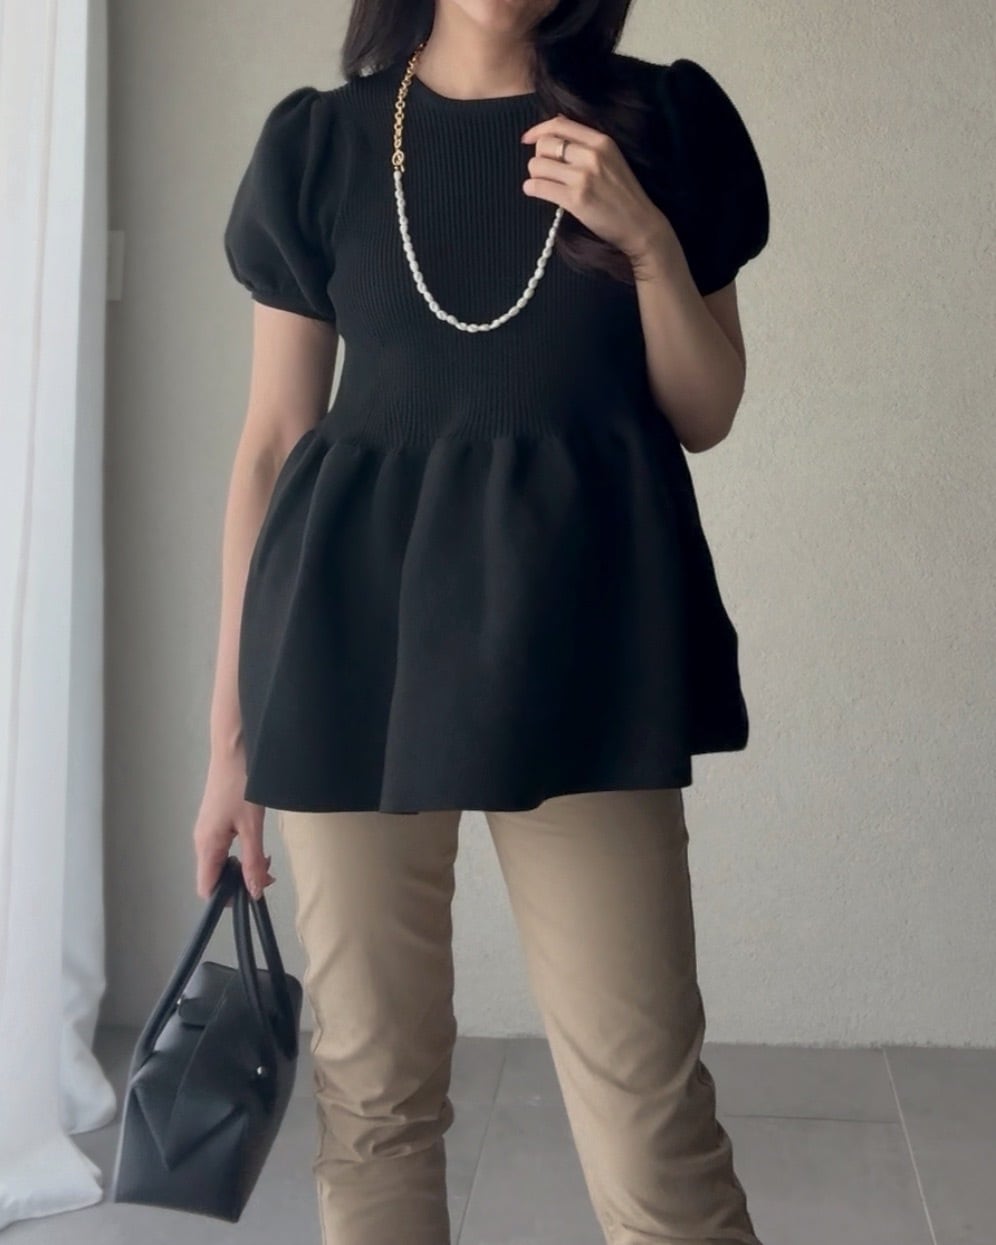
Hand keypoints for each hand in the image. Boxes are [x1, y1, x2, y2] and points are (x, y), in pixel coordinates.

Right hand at [192, 748, 274, 902]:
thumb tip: (254, 891)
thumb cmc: (241, 785)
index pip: (206, 888)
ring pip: (220, 861)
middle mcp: (201, 841)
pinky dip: (239, 852)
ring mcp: (207, 830)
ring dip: (241, 866)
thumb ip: (253, 861)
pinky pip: (223, 847)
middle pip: (214, 876)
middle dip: (239, 882)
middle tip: (266, 875)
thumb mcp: (252, 826)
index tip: (250, 896)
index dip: (226, 899)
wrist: (233, 750)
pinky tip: (256, 844)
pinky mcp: (214, 820)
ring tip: (265, 859)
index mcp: (206, 846)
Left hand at [520, 114, 676, 267]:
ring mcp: (583, 177)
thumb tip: (555, 130)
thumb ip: (586, 144)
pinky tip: (534, 191)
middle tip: (545, 171)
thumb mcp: (611, 158)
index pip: (559, 125)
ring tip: (543, 183)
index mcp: (601, 141)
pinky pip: (539, 187)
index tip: (528, 139)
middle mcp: (592, 155)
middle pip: (545, 144)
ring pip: (537, 165)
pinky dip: (531, 188)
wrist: (640, 224)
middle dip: (539, 157)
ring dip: (534, 174)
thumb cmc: (624, 194)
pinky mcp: (575, 199)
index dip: (538, 131)